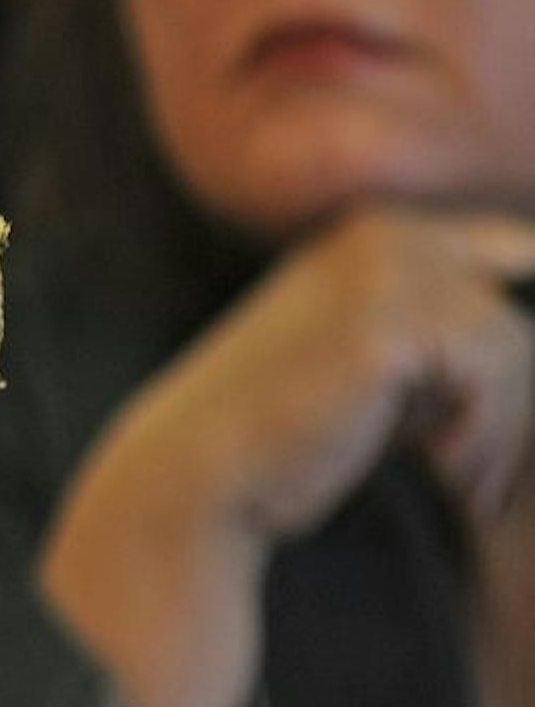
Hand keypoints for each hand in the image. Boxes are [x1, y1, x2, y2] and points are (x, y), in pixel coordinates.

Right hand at [40, 207, 534, 706]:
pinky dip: (481, 434)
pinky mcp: (388, 324)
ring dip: (498, 428)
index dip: (522, 299)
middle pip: (509, 312)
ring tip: (457, 477)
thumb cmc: (284, 427)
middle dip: (506, 398)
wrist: (203, 464)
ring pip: (512, 346)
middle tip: (471, 468)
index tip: (477, 399)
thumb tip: (529, 322)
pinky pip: (492, 375)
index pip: (507, 242)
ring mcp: (383, 270)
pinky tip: (439, 468)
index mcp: (369, 229)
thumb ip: (437, 325)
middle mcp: (380, 230)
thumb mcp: (370, 355)